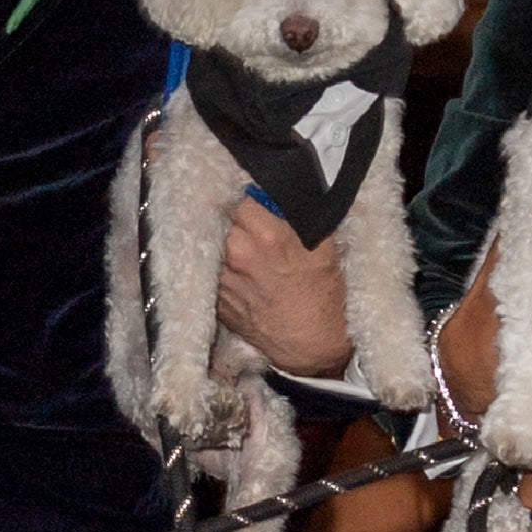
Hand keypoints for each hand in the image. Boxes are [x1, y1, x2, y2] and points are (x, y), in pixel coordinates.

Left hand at [214, 196, 352, 376]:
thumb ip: (297, 211)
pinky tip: (237, 271)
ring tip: (242, 248)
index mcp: (268, 236)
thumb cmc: (322, 292)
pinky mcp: (214, 298)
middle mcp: (238, 254)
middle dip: (232, 218)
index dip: (246, 198)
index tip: (251, 201)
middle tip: (247, 224)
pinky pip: (209, 270)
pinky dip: (218, 265)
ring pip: (211, 242)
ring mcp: (222, 278)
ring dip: (222, 241)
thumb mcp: (322, 243)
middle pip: (222, 218)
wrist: (311, 344)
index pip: (240, 198)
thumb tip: (281, 186)